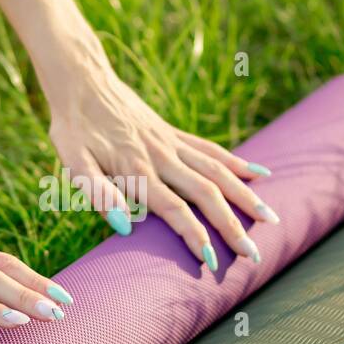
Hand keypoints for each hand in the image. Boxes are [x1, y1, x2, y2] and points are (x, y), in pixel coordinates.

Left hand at [40, 31, 278, 270]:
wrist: (82, 80)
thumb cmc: (72, 127)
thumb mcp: (72, 161)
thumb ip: (97, 193)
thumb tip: (124, 227)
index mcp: (137, 170)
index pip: (175, 210)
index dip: (195, 237)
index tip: (213, 263)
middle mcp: (162, 157)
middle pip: (207, 194)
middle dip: (233, 226)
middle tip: (254, 254)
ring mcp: (172, 143)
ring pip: (218, 171)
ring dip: (246, 196)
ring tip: (270, 219)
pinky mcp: (174, 134)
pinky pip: (211, 150)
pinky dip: (237, 163)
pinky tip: (260, 175)